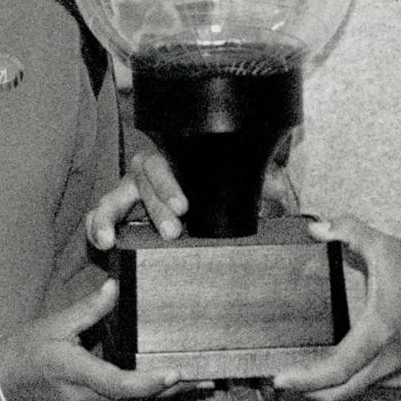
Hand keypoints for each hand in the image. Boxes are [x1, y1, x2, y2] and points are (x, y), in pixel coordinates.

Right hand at [0, 279, 181, 400]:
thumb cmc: (23, 350)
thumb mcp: (54, 324)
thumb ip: (88, 308)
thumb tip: (116, 286)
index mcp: (75, 371)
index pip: (119, 383)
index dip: (150, 381)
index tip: (177, 372)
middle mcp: (82, 398)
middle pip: (134, 398)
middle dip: (171, 389)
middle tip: (207, 378)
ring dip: (161, 394)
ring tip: (195, 382)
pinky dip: (140, 397)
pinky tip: (162, 387)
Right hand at [86, 148, 300, 249]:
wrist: (203, 197)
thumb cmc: (224, 186)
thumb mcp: (250, 184)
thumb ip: (271, 192)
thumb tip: (305, 216)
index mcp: (177, 156)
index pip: (168, 163)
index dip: (171, 184)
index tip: (186, 207)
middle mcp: (151, 169)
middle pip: (143, 179)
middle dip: (155, 206)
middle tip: (173, 231)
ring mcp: (130, 189)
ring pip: (113, 195)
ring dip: (110, 218)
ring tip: (108, 242)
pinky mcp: (118, 209)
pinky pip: (100, 213)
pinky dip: (95, 225)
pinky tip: (100, 244)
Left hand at [271, 217, 400, 400]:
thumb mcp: (382, 244)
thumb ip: (348, 230)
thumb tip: (315, 229)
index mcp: (379, 331)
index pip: (338, 368)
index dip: (306, 379)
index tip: (280, 379)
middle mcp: (389, 359)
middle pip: (340, 392)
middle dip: (306, 391)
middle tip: (280, 382)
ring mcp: (399, 371)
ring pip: (354, 393)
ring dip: (326, 389)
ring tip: (301, 377)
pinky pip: (370, 388)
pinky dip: (349, 383)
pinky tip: (334, 370)